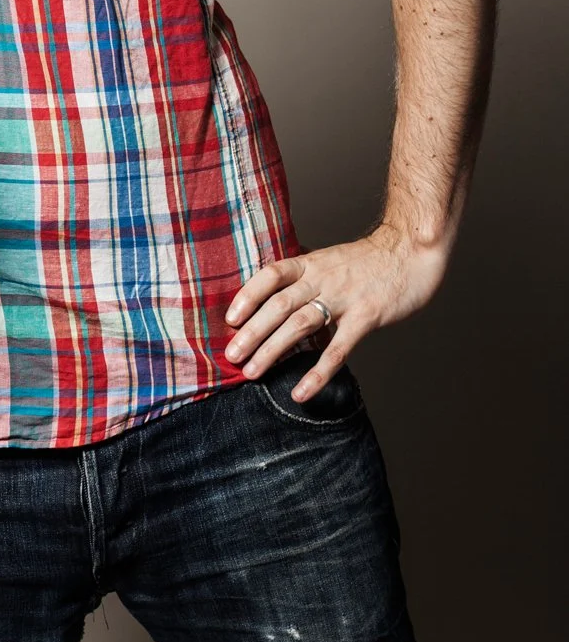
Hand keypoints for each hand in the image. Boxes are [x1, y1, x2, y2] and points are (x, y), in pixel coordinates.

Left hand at [223, 225, 447, 401]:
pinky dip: (317, 373)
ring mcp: (344, 298)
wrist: (412, 250)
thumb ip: (304, 277)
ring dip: (272, 351)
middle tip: (231, 357)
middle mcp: (322, 279)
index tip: (230, 319)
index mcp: (311, 264)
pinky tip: (300, 392)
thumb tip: (273, 294)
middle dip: (251, 332)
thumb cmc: (369, 261)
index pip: (270, 275)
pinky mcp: (366, 317)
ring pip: (300, 325)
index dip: (247, 296)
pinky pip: (337, 349)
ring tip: (252, 373)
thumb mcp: (329, 260)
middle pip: (278, 305)